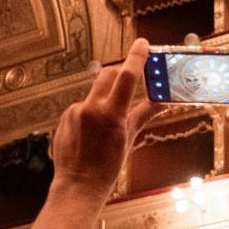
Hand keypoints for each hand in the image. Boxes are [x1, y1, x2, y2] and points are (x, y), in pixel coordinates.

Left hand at [51, 37, 157, 203]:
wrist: (78, 184)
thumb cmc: (107, 167)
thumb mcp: (129, 138)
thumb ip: (144, 114)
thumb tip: (163, 101)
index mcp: (111, 115)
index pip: (127, 76)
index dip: (136, 57)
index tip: (142, 43)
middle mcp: (91, 109)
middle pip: (108, 75)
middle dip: (120, 74)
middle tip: (131, 82)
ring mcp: (75, 112)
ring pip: (95, 93)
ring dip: (105, 99)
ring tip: (107, 126)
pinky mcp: (65, 117)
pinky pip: (82, 107)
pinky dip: (91, 113)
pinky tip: (92, 133)